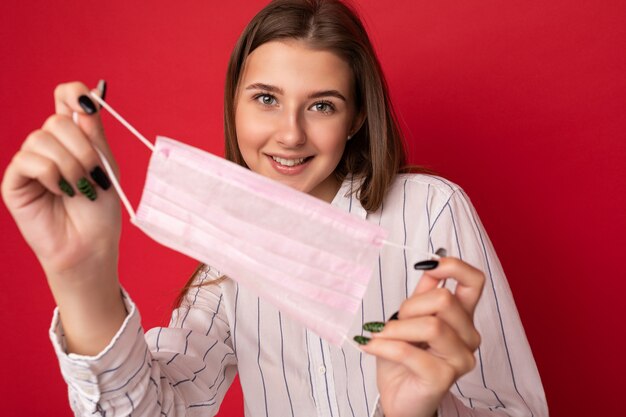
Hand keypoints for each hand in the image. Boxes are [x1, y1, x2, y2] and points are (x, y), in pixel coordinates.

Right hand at [2, 81, 126, 353]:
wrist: (91, 245)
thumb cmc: (101, 209)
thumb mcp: (106, 166)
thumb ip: (94, 133)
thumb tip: (87, 96)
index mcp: (74, 138)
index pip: (64, 98)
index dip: (74, 94)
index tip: (88, 106)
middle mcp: (50, 146)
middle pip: (57, 120)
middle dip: (82, 147)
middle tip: (93, 173)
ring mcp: (30, 162)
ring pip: (42, 138)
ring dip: (70, 164)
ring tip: (78, 188)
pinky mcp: (15, 181)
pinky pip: (29, 160)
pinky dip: (50, 174)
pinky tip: (60, 190)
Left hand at [358, 256, 484, 416]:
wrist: (398, 398)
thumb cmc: (404, 359)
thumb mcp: (410, 318)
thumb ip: (423, 294)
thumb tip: (430, 263)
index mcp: (463, 317)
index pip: (474, 281)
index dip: (452, 266)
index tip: (427, 266)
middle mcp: (469, 336)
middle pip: (444, 300)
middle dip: (411, 306)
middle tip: (394, 322)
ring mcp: (460, 359)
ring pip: (431, 325)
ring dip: (397, 328)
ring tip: (382, 336)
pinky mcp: (443, 377)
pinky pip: (410, 351)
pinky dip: (384, 346)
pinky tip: (371, 346)